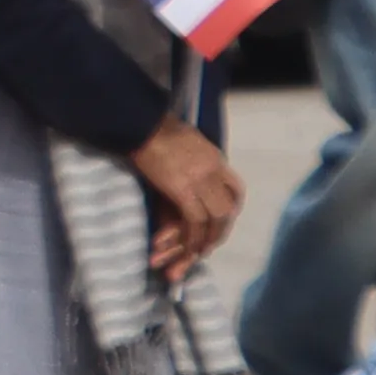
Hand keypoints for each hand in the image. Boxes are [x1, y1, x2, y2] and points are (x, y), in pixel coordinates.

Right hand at [132, 117, 244, 279]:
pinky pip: (194, 220)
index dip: (232, 208)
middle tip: (210, 244)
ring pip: (215, 218)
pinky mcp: (182, 189)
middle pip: (228, 207)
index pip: (235, 189)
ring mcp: (200, 180)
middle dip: (221, 230)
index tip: (222, 220)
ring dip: (208, 238)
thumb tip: (189, 168)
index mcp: (214, 158)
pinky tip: (187, 246)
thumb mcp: (185, 140)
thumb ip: (193, 157)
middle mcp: (213, 170)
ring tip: (199, 251)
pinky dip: (193, 236)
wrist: (140, 122)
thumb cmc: (154, 127)